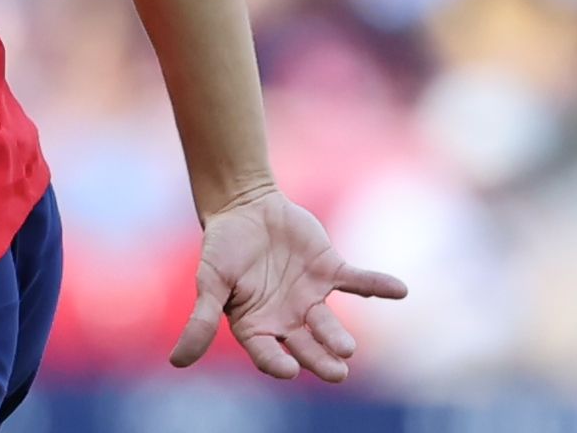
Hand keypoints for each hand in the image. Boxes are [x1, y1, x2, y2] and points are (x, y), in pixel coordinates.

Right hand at [168, 187, 406, 382]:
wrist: (244, 206)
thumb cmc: (222, 248)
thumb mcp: (209, 283)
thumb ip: (201, 320)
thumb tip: (177, 362)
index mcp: (256, 326)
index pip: (268, 354)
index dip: (278, 363)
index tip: (289, 369)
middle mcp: (287, 319)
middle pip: (306, 347)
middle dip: (321, 360)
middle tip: (338, 372)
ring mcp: (310, 296)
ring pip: (329, 323)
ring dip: (339, 335)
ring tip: (349, 347)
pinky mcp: (330, 271)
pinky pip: (357, 281)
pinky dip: (378, 285)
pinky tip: (399, 290)